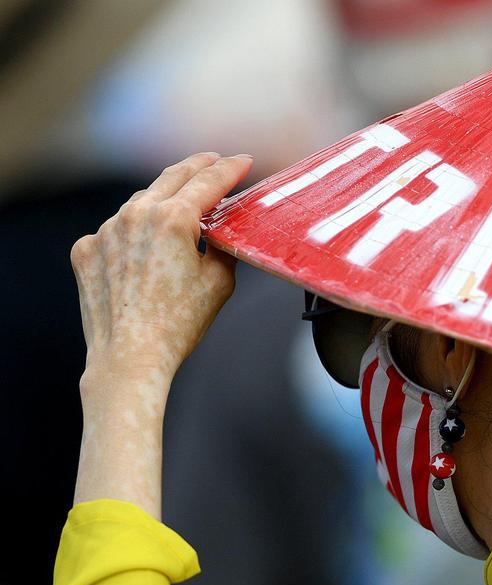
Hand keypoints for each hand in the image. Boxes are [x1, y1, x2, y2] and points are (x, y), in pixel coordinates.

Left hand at [71, 152, 252, 383]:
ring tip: (182, 201)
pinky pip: (115, 230)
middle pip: (172, 177)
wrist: (130, 357)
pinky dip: (134, 232)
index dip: (230, 169)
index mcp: (173, 219)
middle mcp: (135, 215)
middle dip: (198, 166)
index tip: (243, 162)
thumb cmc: (179, 324)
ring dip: (164, 198)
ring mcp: (105, 231)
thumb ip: (222, 245)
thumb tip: (221, 231)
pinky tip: (147, 248)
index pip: (209, 182)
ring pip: (141, 202)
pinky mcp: (86, 250)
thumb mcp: (219, 281)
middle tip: (214, 160)